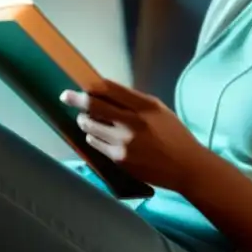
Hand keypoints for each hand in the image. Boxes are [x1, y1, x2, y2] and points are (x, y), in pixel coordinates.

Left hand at [60, 80, 207, 191]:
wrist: (186, 167)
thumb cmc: (173, 135)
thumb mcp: (158, 110)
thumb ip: (134, 101)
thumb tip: (105, 92)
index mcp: (145, 106)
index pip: (110, 89)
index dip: (90, 85)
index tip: (77, 84)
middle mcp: (133, 122)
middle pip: (94, 106)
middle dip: (76, 99)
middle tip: (66, 96)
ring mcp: (124, 142)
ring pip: (90, 126)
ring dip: (85, 121)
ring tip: (88, 120)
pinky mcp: (119, 159)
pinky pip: (95, 144)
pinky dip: (94, 138)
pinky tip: (100, 137)